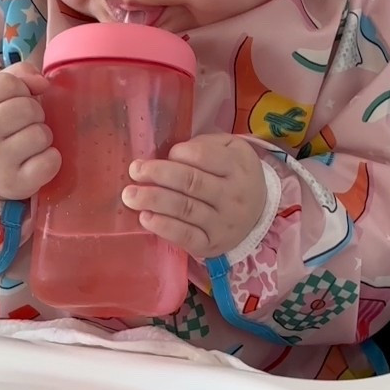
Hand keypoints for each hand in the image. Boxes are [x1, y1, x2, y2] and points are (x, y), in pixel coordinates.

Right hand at [0, 67, 60, 201]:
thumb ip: (17, 75)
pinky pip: (50, 162)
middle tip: (22, 125)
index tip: (14, 101)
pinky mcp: (14, 183)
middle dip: (34, 113)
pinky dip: (50, 160)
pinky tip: (36, 161)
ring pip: (41, 134)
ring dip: (42, 137)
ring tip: (28, 144)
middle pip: (28, 108)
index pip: (9, 83)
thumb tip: (42, 82)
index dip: (21, 89)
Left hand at [123, 134, 266, 260]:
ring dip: (154, 200)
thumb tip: (169, 154)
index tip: (166, 154)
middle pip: (191, 182)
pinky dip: (164, 227)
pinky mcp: (211, 244)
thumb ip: (205, 145)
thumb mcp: (230, 150)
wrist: (259, 214)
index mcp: (237, 166)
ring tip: (130, 195)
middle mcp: (233, 195)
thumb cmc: (233, 175)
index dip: (179, 154)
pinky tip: (146, 218)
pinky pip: (186, 236)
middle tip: (135, 170)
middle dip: (158, 174)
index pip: (203, 156)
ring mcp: (223, 223)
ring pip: (185, 209)